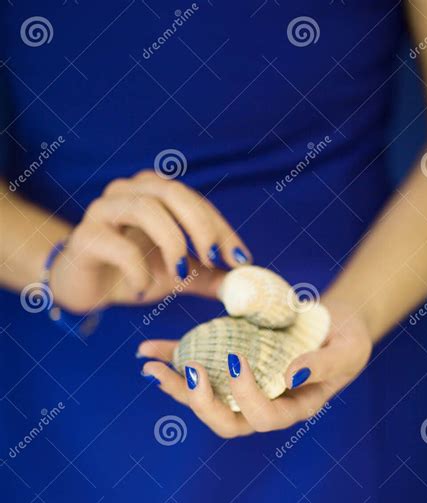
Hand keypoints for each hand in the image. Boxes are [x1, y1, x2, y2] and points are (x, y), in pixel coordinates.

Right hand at [50, 170, 251, 312]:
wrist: (86, 289)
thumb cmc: (133, 273)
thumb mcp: (178, 275)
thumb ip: (209, 274)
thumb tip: (245, 281)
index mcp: (153, 192)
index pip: (195, 201)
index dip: (220, 228)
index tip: (241, 260)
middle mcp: (128, 191)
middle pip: (171, 192)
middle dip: (200, 226)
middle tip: (215, 260)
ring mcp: (102, 210)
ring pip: (145, 209)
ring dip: (172, 242)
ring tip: (181, 275)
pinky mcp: (84, 237)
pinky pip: (118, 247)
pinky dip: (139, 270)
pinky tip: (144, 289)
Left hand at [137, 300, 372, 437]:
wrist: (334, 323)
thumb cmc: (346, 339)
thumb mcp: (348, 350)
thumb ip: (325, 364)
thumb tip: (291, 374)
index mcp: (294, 407)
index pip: (265, 417)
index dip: (246, 396)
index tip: (236, 361)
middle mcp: (264, 404)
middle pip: (227, 421)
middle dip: (200, 402)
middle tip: (186, 372)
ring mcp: (243, 388)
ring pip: (204, 400)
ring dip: (174, 386)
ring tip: (149, 367)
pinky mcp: (228, 368)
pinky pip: (198, 369)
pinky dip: (172, 359)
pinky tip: (148, 350)